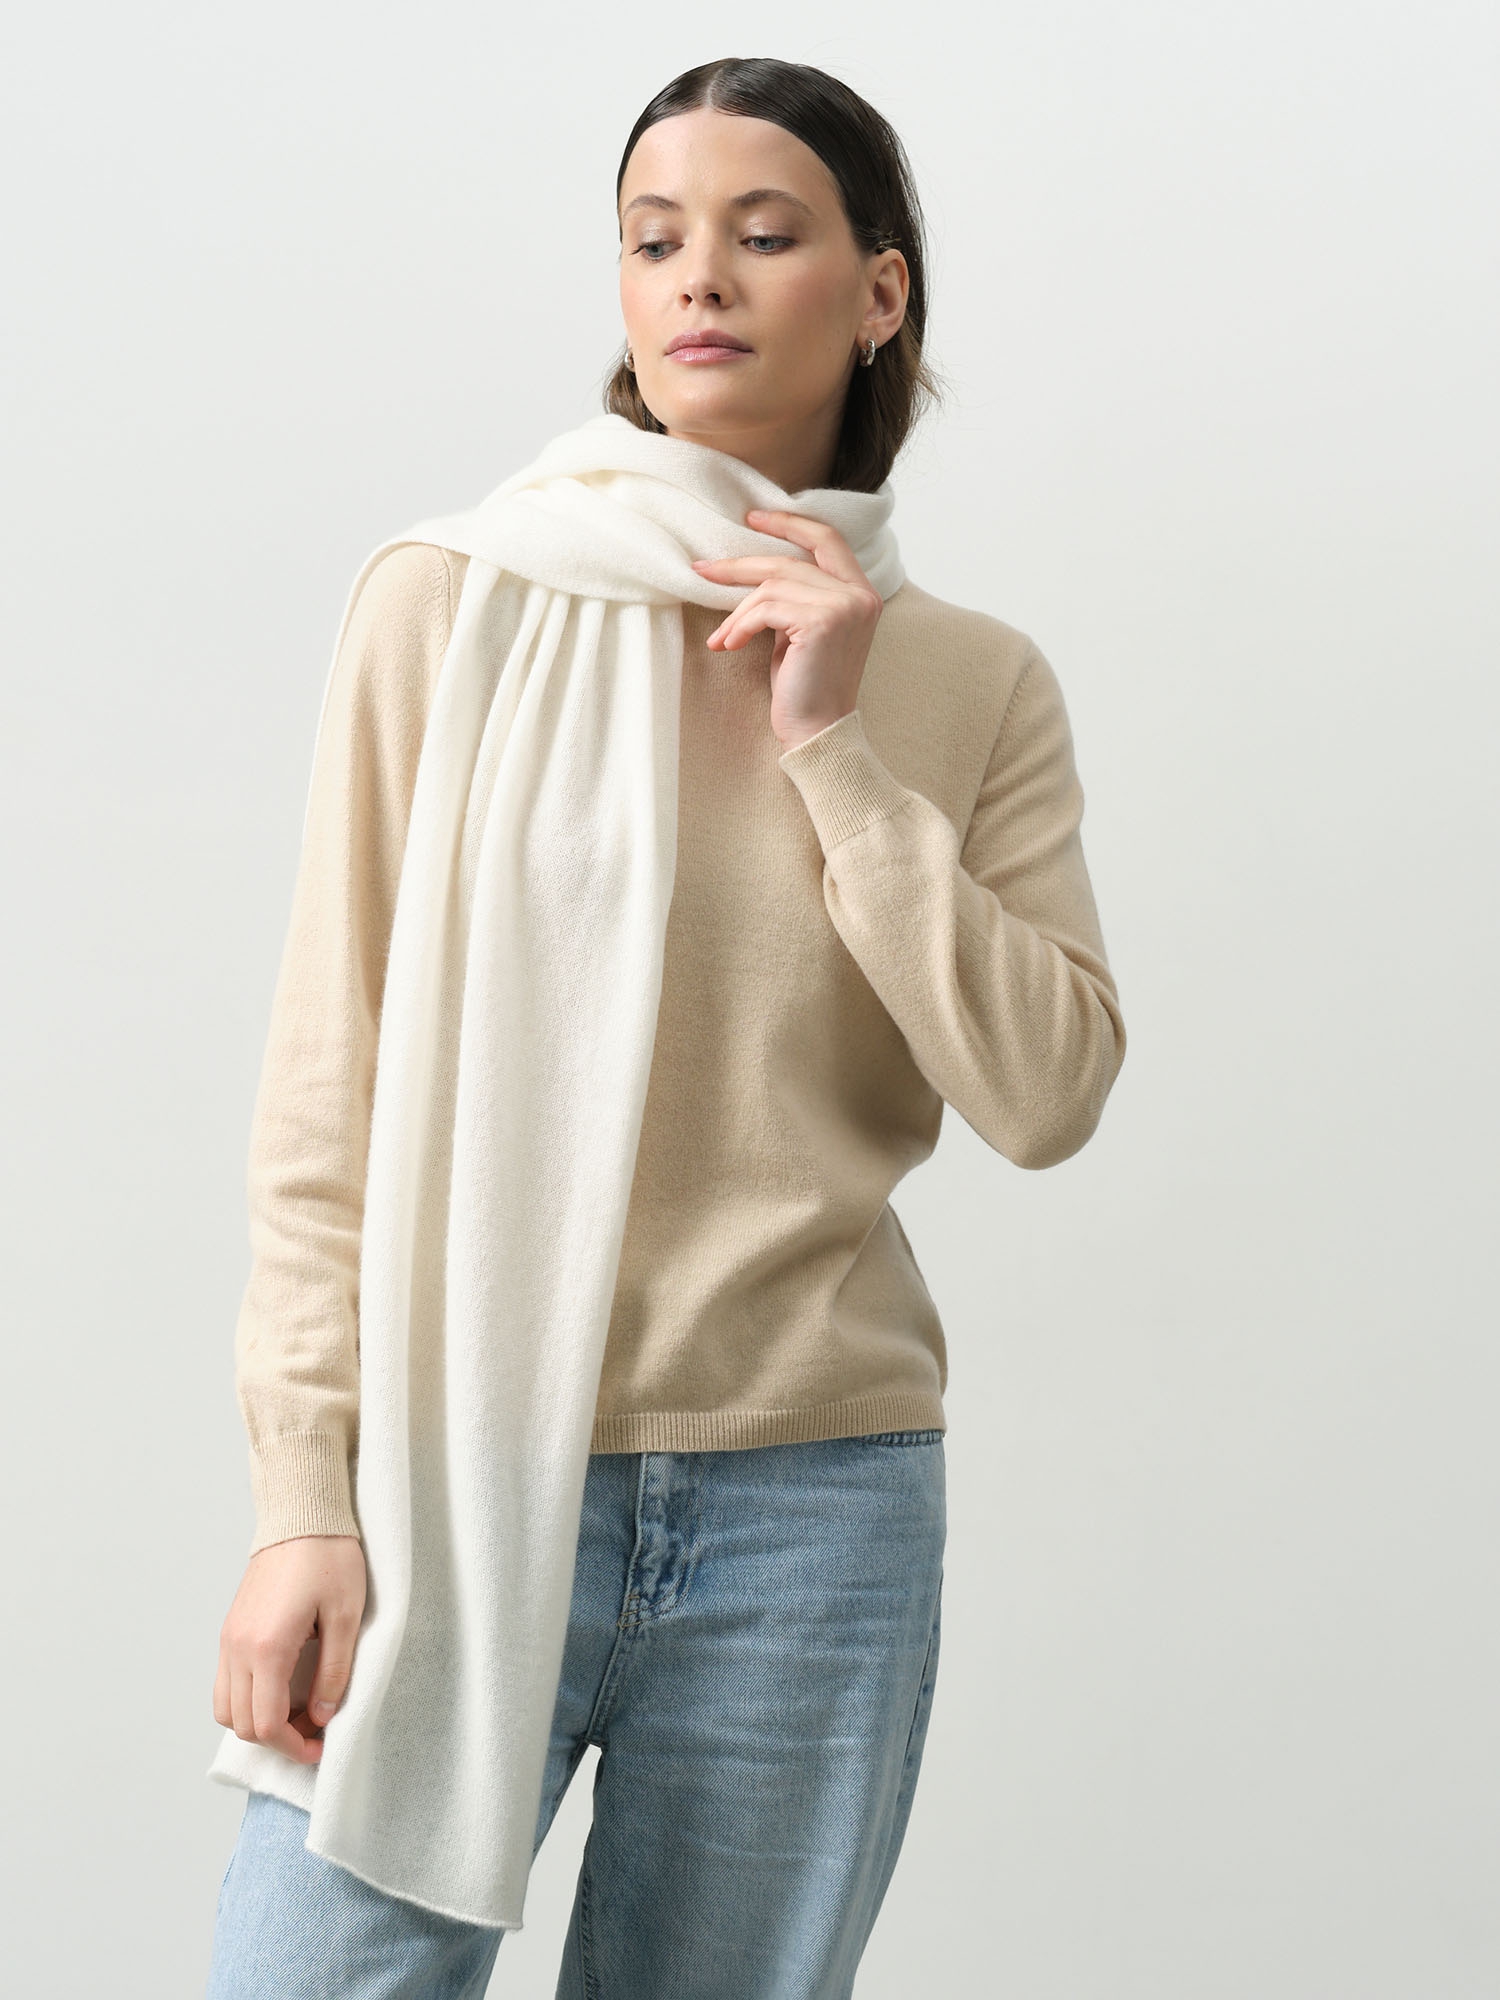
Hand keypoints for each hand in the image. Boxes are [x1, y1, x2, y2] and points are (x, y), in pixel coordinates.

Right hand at [213, 1533, 365, 1764]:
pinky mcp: (230, 1629)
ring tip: (298, 1709)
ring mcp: (228, 1638)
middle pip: (241, 1724)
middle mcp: (238, 1648)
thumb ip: (334, 1672)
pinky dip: (247, 1698)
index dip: (293, 1747)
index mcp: (267, 1648)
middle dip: (277, 1739)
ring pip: (225, 1707)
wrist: (301, 1514)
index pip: (266, 1725)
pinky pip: (225, 1682)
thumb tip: (322, 1716)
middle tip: (315, 1729)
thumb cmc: (329, 1557)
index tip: (320, 1748)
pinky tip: (281, 1687)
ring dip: (258, 1720)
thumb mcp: (345, 1615)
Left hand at [690, 507, 884, 752]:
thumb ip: (793, 597)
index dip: (789, 523)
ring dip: (737, 612)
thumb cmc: (803, 687)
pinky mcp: (824, 622)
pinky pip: (767, 608)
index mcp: (861, 592)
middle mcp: (860, 595)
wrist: (816, 732)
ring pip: (773, 586)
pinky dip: (741, 625)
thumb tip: (749, 570)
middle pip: (789, 560)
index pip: (826, 539)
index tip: (751, 518)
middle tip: (703, 567)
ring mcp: (845, 606)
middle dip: (740, 565)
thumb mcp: (799, 631)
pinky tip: (728, 646)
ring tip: (721, 637)